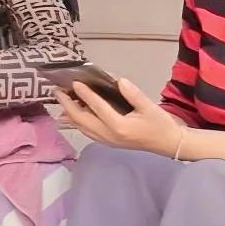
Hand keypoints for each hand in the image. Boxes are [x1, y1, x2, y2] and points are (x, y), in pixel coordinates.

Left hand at [54, 77, 184, 154]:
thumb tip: (118, 81)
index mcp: (119, 126)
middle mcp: (108, 135)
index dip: (84, 94)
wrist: (168, 144)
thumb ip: (133, 94)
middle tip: (57, 89)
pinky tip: (69, 114)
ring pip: (81, 126)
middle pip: (81, 119)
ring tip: (60, 99)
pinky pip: (86, 131)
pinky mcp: (106, 142)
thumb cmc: (160, 124)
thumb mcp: (149, 107)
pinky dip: (76, 121)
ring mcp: (106, 140)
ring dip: (69, 112)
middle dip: (67, 104)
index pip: (97, 107)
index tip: (74, 82)